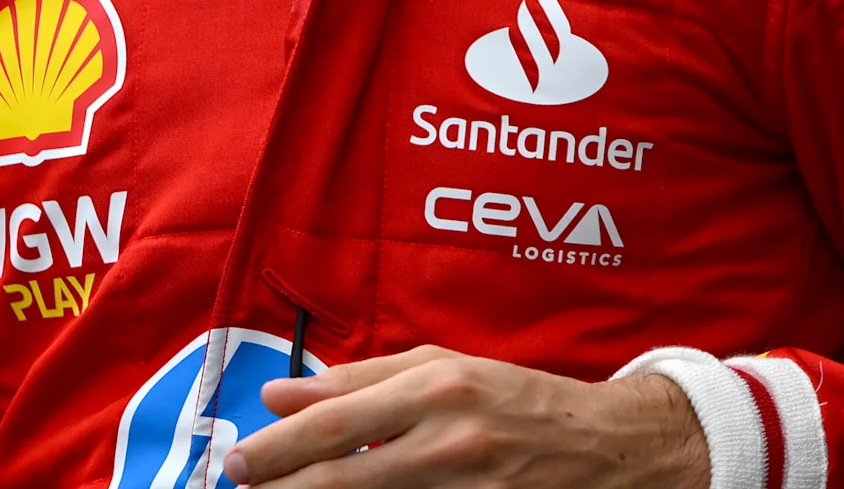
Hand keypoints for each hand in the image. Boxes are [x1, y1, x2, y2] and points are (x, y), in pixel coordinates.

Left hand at [222, 344, 706, 486]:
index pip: (334, 421)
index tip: (236, 460)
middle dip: (281, 487)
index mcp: (437, 387)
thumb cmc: (517, 398)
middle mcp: (450, 440)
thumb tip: (280, 393)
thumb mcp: (442, 367)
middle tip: (241, 487)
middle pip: (342, 476)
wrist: (608, 447)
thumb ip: (359, 380)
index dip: (276, 447)